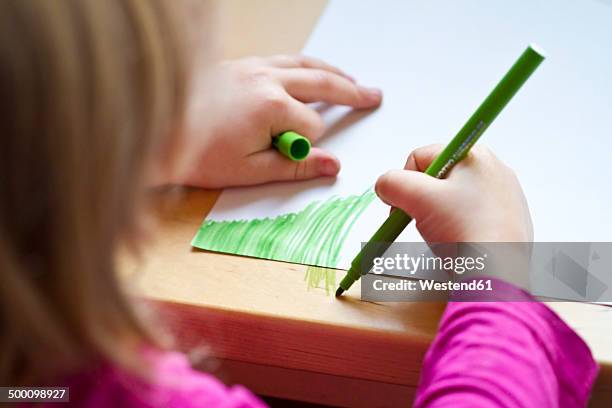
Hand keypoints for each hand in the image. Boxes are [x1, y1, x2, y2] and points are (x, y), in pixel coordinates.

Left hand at [174, 55, 381, 187]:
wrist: (152, 131)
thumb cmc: (196, 155)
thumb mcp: (250, 171)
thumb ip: (296, 166)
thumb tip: (334, 165)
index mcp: (271, 106)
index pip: (311, 126)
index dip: (309, 145)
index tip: (294, 156)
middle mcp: (265, 79)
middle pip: (321, 82)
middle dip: (350, 92)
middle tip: (373, 95)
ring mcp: (252, 67)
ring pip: (304, 64)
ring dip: (331, 72)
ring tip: (352, 80)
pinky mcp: (241, 64)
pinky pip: (283, 59)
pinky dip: (304, 65)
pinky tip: (309, 71)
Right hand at [375, 144, 532, 242]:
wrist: (498, 273)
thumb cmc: (463, 229)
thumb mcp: (416, 198)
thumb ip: (391, 183)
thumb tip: (385, 186)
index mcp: (475, 155)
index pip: (421, 157)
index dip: (404, 182)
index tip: (402, 206)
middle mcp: (494, 170)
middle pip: (437, 179)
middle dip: (421, 200)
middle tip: (419, 221)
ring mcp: (505, 197)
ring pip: (452, 199)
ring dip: (437, 216)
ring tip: (442, 235)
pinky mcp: (509, 222)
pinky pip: (471, 217)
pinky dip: (458, 229)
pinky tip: (459, 244)